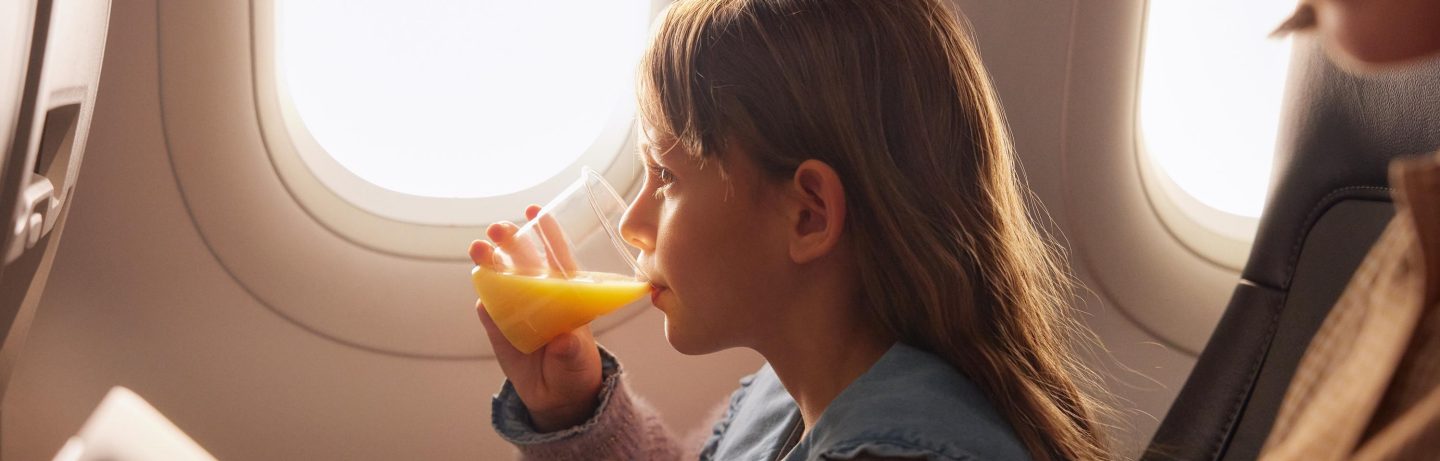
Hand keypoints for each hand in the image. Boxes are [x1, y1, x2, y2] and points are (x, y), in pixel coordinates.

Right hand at [471, 205, 602, 432]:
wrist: (556, 397)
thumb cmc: (575, 368)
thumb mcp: (578, 362)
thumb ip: (571, 352)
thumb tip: (563, 341)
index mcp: (566, 293)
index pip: (557, 256)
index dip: (547, 232)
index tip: (536, 210)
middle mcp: (539, 294)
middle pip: (522, 259)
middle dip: (510, 239)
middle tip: (499, 229)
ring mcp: (516, 308)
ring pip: (500, 278)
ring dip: (489, 261)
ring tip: (478, 249)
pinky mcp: (498, 327)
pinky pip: (488, 309)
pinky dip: (484, 300)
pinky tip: (481, 297)